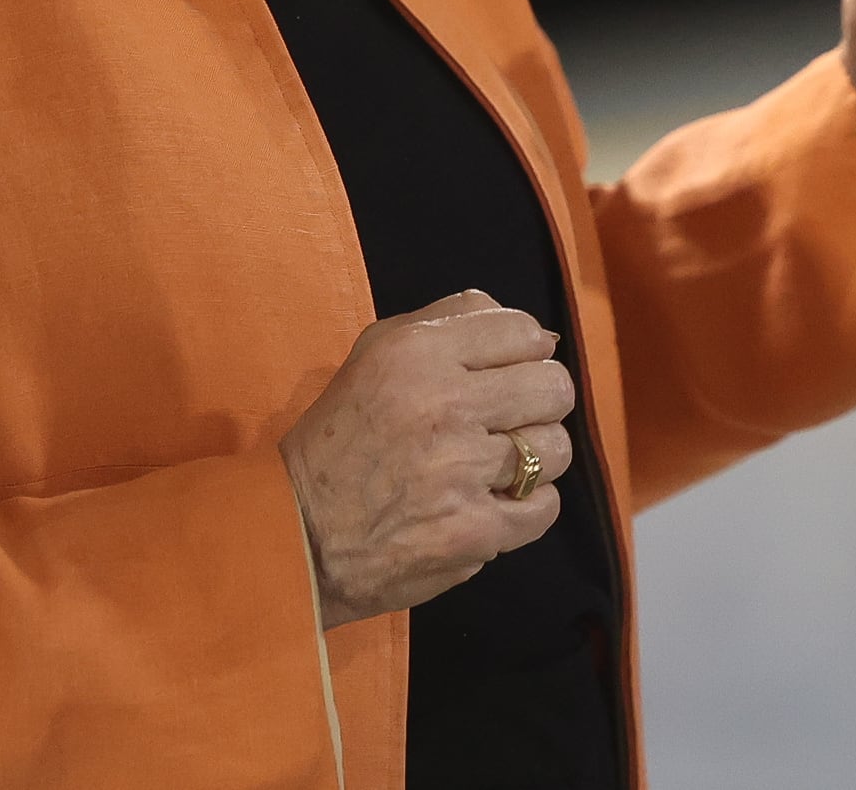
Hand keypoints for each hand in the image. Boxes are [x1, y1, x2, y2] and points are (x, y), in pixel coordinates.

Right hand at [278, 291, 575, 629]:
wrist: (300, 531)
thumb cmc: (341, 437)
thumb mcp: (375, 353)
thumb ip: (450, 323)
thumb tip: (536, 333)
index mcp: (417, 351)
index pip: (522, 330)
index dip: (526, 352)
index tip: (509, 372)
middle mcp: (444, 403)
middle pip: (552, 387)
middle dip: (539, 402)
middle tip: (510, 420)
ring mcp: (463, 470)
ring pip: (555, 449)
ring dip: (534, 458)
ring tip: (498, 465)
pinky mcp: (476, 530)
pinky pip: (544, 507)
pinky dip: (526, 507)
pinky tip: (493, 502)